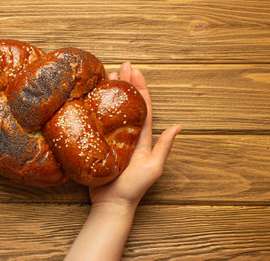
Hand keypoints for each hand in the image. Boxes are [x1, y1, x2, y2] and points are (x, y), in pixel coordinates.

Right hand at [90, 62, 180, 208]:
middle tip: (120, 66)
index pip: (144, 107)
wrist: (112, 204)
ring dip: (112, 93)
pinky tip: (91, 99)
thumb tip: (178, 126)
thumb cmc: (133, 188)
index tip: (135, 71)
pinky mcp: (100, 143)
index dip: (140, 88)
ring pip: (113, 110)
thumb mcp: (152, 167)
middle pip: (128, 104)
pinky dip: (96, 109)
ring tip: (107, 76)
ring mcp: (114, 138)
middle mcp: (129, 134)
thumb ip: (163, 147)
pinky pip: (99, 122)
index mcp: (143, 137)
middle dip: (126, 84)